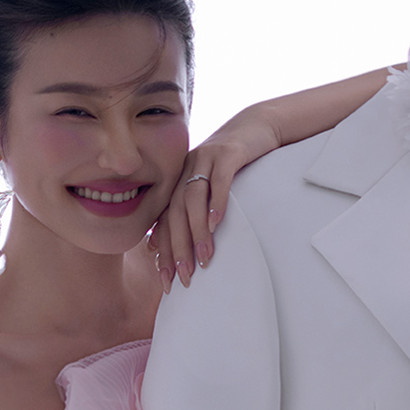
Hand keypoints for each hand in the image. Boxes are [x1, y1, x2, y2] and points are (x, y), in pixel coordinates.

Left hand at [148, 111, 279, 287]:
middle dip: (178, 248)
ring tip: (204, 257)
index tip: (167, 281)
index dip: (164, 253)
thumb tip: (157, 244)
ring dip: (197, 231)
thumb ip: (183, 213)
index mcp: (176, 182)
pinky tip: (217, 223)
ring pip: (193, 198)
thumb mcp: (204, 189)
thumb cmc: (229, 165)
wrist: (253, 127)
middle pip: (174, 213)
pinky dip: (217, 202)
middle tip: (185, 276)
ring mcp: (204, 159)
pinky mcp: (227, 153)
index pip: (164, 222)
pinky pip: (219, 179)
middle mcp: (184, 170)